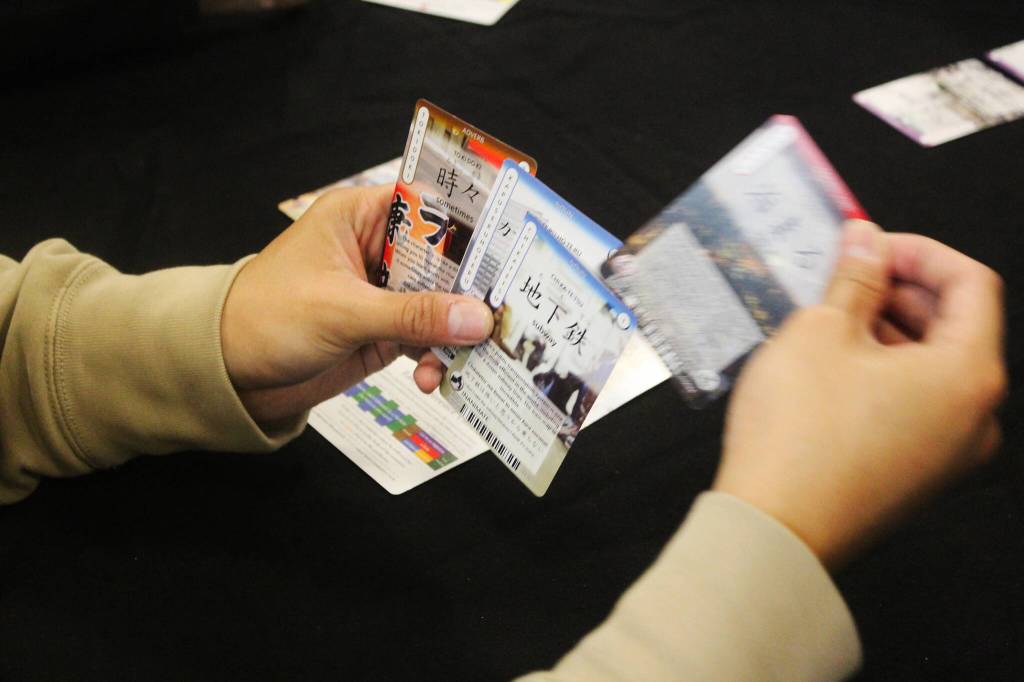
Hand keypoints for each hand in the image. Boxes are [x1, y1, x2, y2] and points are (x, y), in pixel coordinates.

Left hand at [220, 186, 492, 428]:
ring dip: (456, 332)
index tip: (509, 247)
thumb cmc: (266, 317)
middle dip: (472, 290)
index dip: (470, 225)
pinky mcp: (383, 333)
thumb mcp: (343, 312)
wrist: (228, 375)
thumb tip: (476, 318)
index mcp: (361, 217)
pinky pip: (426, 340)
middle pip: (445, 261)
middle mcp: (378, 251)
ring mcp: (383, 294)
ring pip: (440, 305)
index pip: (429, 207)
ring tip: (469, 356)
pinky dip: (437, 358)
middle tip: (505, 313)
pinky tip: (435, 378)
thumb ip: (412, 315)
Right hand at [713, 220, 1005, 568]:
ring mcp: (950, 453)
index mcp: (968, 374)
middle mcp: (975, 418)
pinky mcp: (919, 474)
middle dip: (901, 291)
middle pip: (957, 326)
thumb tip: (866, 240)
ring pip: (934, 367)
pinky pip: (917, 404)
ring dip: (889, 331)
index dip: (918, 252)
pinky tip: (833, 366)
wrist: (772, 528)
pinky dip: (885, 372)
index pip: (971, 284)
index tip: (872, 246)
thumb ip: (854, 277)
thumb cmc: (797, 438)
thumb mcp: (820, 333)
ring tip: (831, 320)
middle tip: (845, 277)